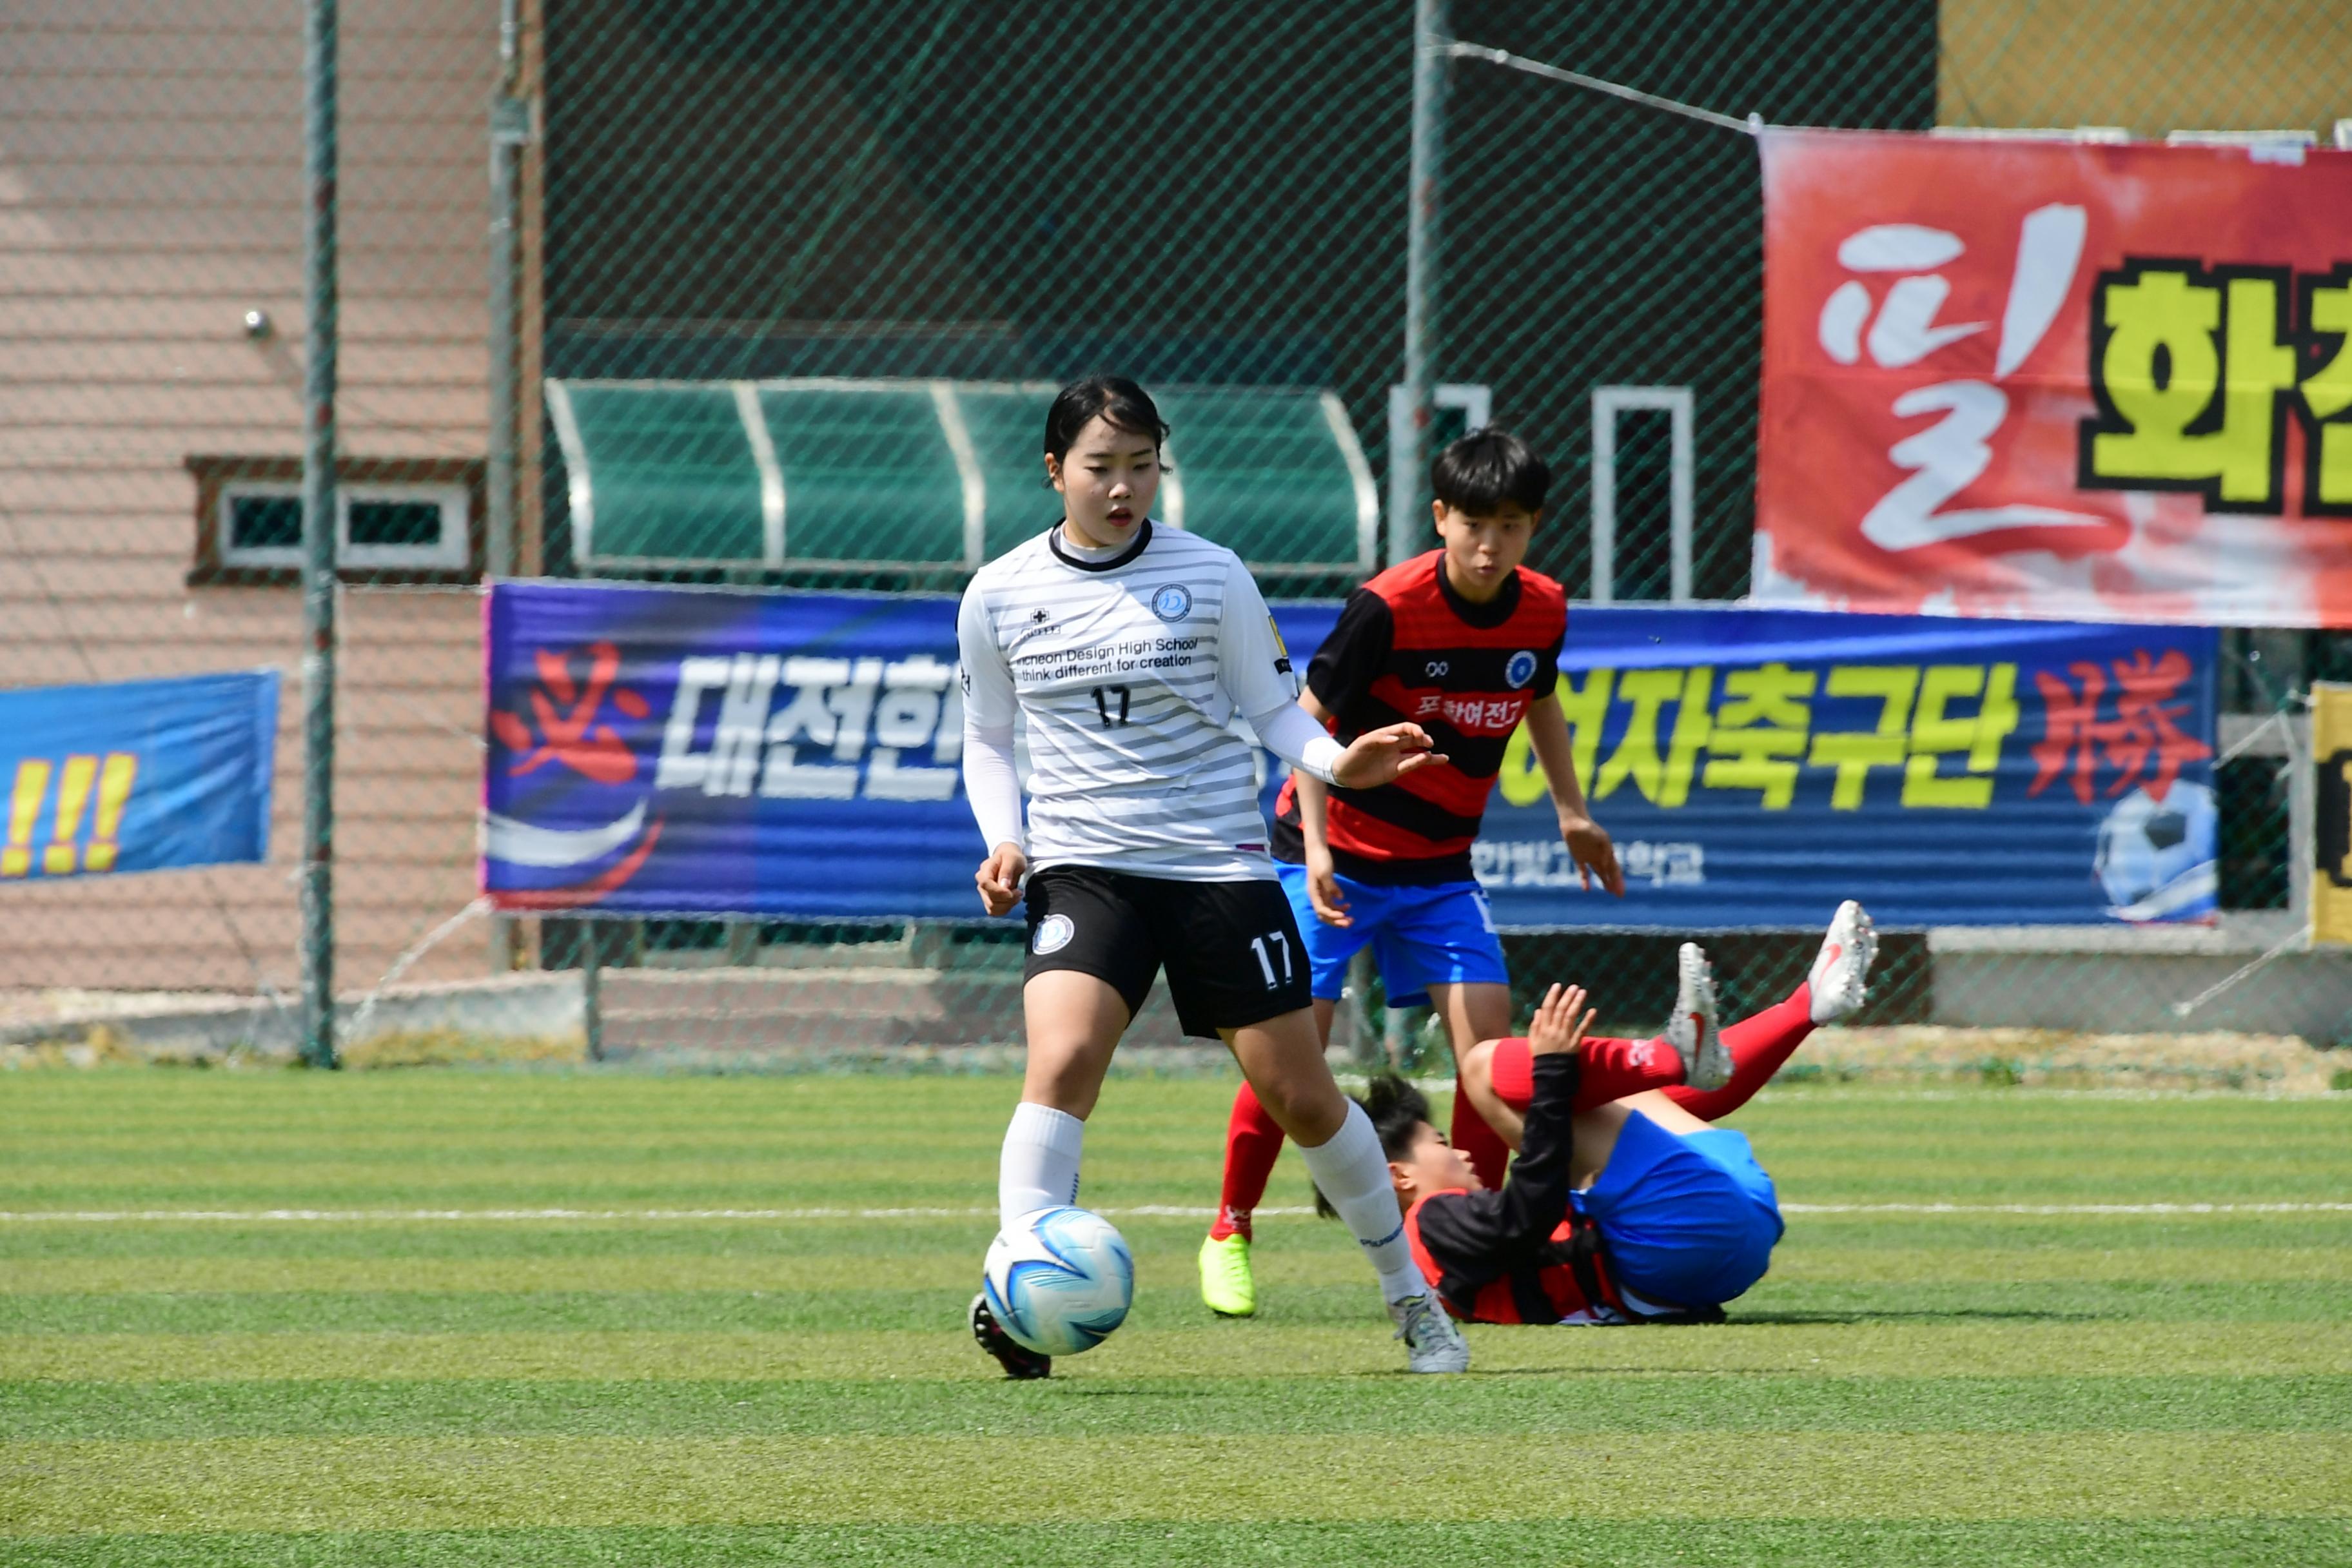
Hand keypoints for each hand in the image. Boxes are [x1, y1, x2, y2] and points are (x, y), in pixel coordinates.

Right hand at [975, 842, 1027, 916]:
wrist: (1009, 859)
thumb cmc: (1011, 857)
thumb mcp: (1013, 859)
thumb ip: (1007, 870)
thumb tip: (1003, 886)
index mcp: (984, 870)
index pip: (985, 884)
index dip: (999, 891)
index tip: (1013, 891)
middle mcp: (981, 883)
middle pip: (990, 898)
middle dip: (1008, 899)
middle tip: (1019, 892)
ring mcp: (983, 893)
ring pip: (992, 908)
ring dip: (1008, 905)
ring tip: (1017, 895)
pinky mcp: (989, 900)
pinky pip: (994, 912)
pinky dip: (1005, 909)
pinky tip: (1012, 900)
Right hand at [1304, 852, 1351, 926]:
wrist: (1317, 849)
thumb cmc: (1319, 860)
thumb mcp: (1325, 873)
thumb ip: (1331, 886)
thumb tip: (1340, 898)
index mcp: (1313, 894)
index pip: (1322, 911)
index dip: (1333, 915)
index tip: (1344, 915)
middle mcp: (1316, 897)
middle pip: (1324, 916)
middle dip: (1336, 921)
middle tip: (1350, 923)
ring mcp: (1321, 894)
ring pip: (1329, 912)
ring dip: (1339, 917)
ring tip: (1351, 918)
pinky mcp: (1326, 891)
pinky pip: (1332, 904)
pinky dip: (1339, 908)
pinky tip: (1348, 905)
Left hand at [1330, 722, 1445, 789]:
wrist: (1344, 773)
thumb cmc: (1352, 755)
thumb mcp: (1362, 744)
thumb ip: (1378, 739)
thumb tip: (1395, 738)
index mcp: (1386, 735)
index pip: (1404, 728)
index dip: (1414, 729)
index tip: (1418, 735)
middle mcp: (1393, 745)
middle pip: (1413, 739)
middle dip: (1423, 739)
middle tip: (1429, 742)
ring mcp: (1395, 758)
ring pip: (1417, 754)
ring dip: (1430, 755)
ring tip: (1444, 758)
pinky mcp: (1394, 771)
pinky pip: (1410, 765)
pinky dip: (1420, 763)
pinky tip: (1430, 760)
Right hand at [1526, 983, 1594, 1057]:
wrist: (1550, 1074)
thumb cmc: (1541, 1056)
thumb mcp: (1532, 1041)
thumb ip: (1535, 1025)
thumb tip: (1538, 1010)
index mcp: (1542, 1029)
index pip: (1547, 1008)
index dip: (1552, 996)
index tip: (1557, 985)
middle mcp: (1553, 1031)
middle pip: (1560, 1010)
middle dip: (1567, 996)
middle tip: (1574, 986)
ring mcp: (1564, 1037)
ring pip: (1570, 1017)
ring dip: (1577, 1003)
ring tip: (1582, 992)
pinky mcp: (1574, 1044)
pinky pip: (1582, 1030)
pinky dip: (1588, 1020)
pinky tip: (1593, 1010)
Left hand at [1559, 813, 1624, 896]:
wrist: (1574, 822)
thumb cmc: (1588, 827)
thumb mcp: (1600, 837)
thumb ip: (1605, 850)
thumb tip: (1606, 864)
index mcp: (1607, 851)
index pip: (1615, 869)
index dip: (1618, 880)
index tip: (1620, 891)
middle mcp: (1600, 856)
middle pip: (1610, 872)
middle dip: (1615, 883)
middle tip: (1619, 895)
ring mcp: (1590, 857)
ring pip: (1600, 873)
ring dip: (1604, 881)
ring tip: (1609, 891)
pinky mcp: (1579, 858)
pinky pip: (1583, 871)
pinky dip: (1585, 880)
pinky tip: (1586, 889)